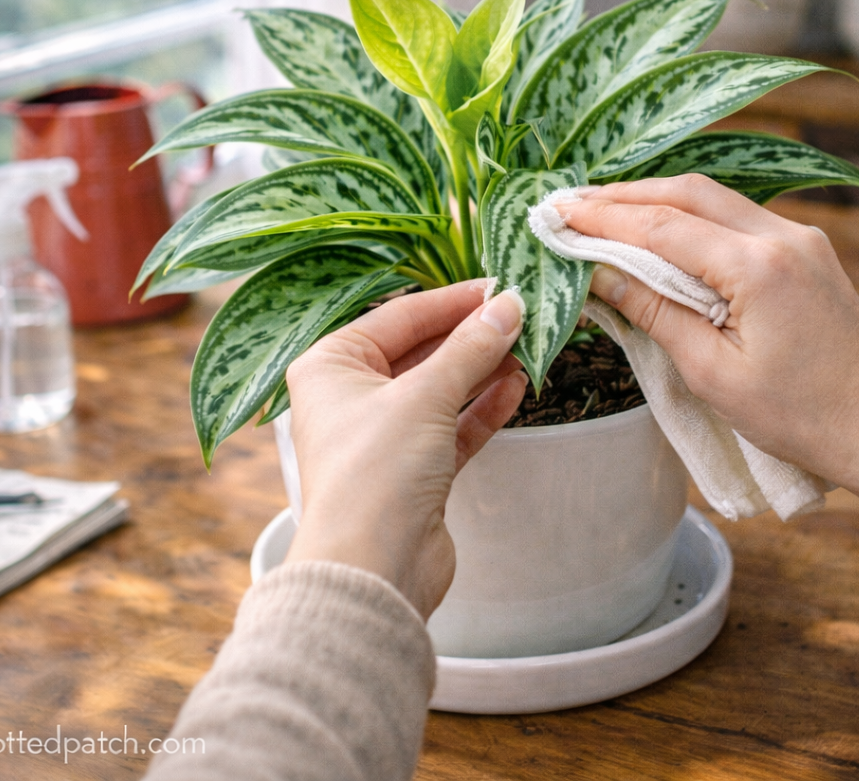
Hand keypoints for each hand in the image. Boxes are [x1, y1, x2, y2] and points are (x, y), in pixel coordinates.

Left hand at [283, 281, 525, 617]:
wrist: (372, 571)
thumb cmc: (376, 472)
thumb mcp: (425, 396)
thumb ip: (470, 348)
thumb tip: (508, 306)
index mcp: (331, 366)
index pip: (399, 316)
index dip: (452, 301)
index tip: (499, 288)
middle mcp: (351, 397)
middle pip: (421, 350)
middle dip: (471, 335)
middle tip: (521, 315)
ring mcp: (383, 435)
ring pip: (441, 388)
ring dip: (483, 368)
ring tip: (528, 346)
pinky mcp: (413, 470)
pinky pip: (452, 425)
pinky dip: (482, 407)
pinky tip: (516, 385)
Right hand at [561, 175, 858, 500]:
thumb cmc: (799, 416)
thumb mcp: (712, 373)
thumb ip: (653, 312)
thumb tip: (597, 275)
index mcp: (758, 268)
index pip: (662, 227)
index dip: (603, 219)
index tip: (557, 216)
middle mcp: (782, 236)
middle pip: (687, 193)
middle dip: (623, 195)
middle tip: (570, 204)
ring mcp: (799, 237)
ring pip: (713, 198)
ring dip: (655, 200)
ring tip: (602, 210)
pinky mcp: (805, 249)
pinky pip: (735, 216)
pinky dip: (690, 215)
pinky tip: (658, 227)